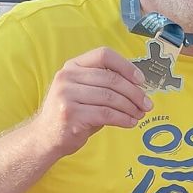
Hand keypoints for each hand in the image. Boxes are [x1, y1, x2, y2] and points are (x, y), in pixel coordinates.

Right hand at [33, 47, 151, 157]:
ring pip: (111, 98)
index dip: (126, 66)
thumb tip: (140, 88)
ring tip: (140, 115)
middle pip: (111, 79)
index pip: (104, 55)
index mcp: (73, 66)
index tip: (141, 80)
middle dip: (135, 93)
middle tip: (147, 104)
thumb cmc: (73, 113)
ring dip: (131, 108)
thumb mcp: (86, 92)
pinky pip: (106, 114)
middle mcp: (67, 77)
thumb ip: (106, 85)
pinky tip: (130, 122)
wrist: (45, 137)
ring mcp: (66, 95)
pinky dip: (123, 119)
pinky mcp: (71, 114)